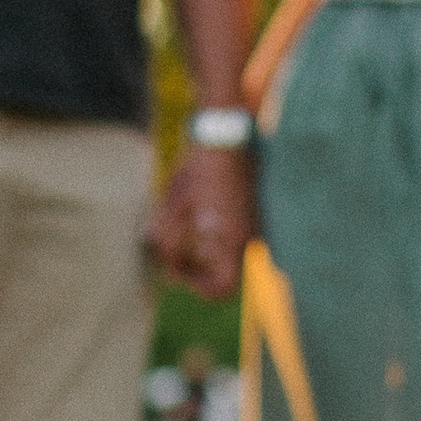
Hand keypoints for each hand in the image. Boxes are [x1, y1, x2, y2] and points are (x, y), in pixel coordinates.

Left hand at [145, 144, 251, 299]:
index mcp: (233, 239)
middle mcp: (251, 236)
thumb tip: (164, 261)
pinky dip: (216, 238)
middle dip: (198, 271)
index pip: (223, 288)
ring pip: (230, 257)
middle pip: (226, 275)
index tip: (177, 271)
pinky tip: (198, 218)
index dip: (198, 288)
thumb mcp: (174, 204)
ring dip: (205, 255)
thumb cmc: (199, 167)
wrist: (225, 131)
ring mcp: (256, 224)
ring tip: (183, 234)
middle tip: (175, 259)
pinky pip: (236, 237)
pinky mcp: (255, 211)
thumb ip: (166, 239)